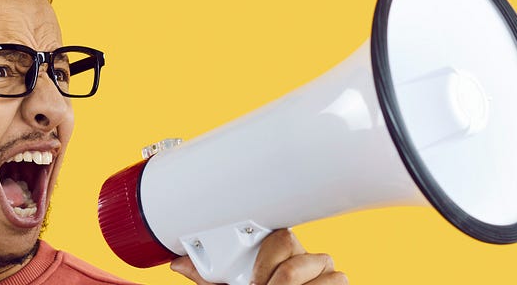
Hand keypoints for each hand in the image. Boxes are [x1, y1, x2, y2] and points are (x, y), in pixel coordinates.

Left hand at [170, 229, 346, 284]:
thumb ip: (209, 279)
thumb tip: (178, 264)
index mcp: (280, 252)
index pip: (280, 237)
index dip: (265, 259)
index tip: (251, 281)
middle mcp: (305, 258)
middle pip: (299, 255)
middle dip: (278, 279)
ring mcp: (324, 272)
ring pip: (322, 266)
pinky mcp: (336, 283)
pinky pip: (338, 279)